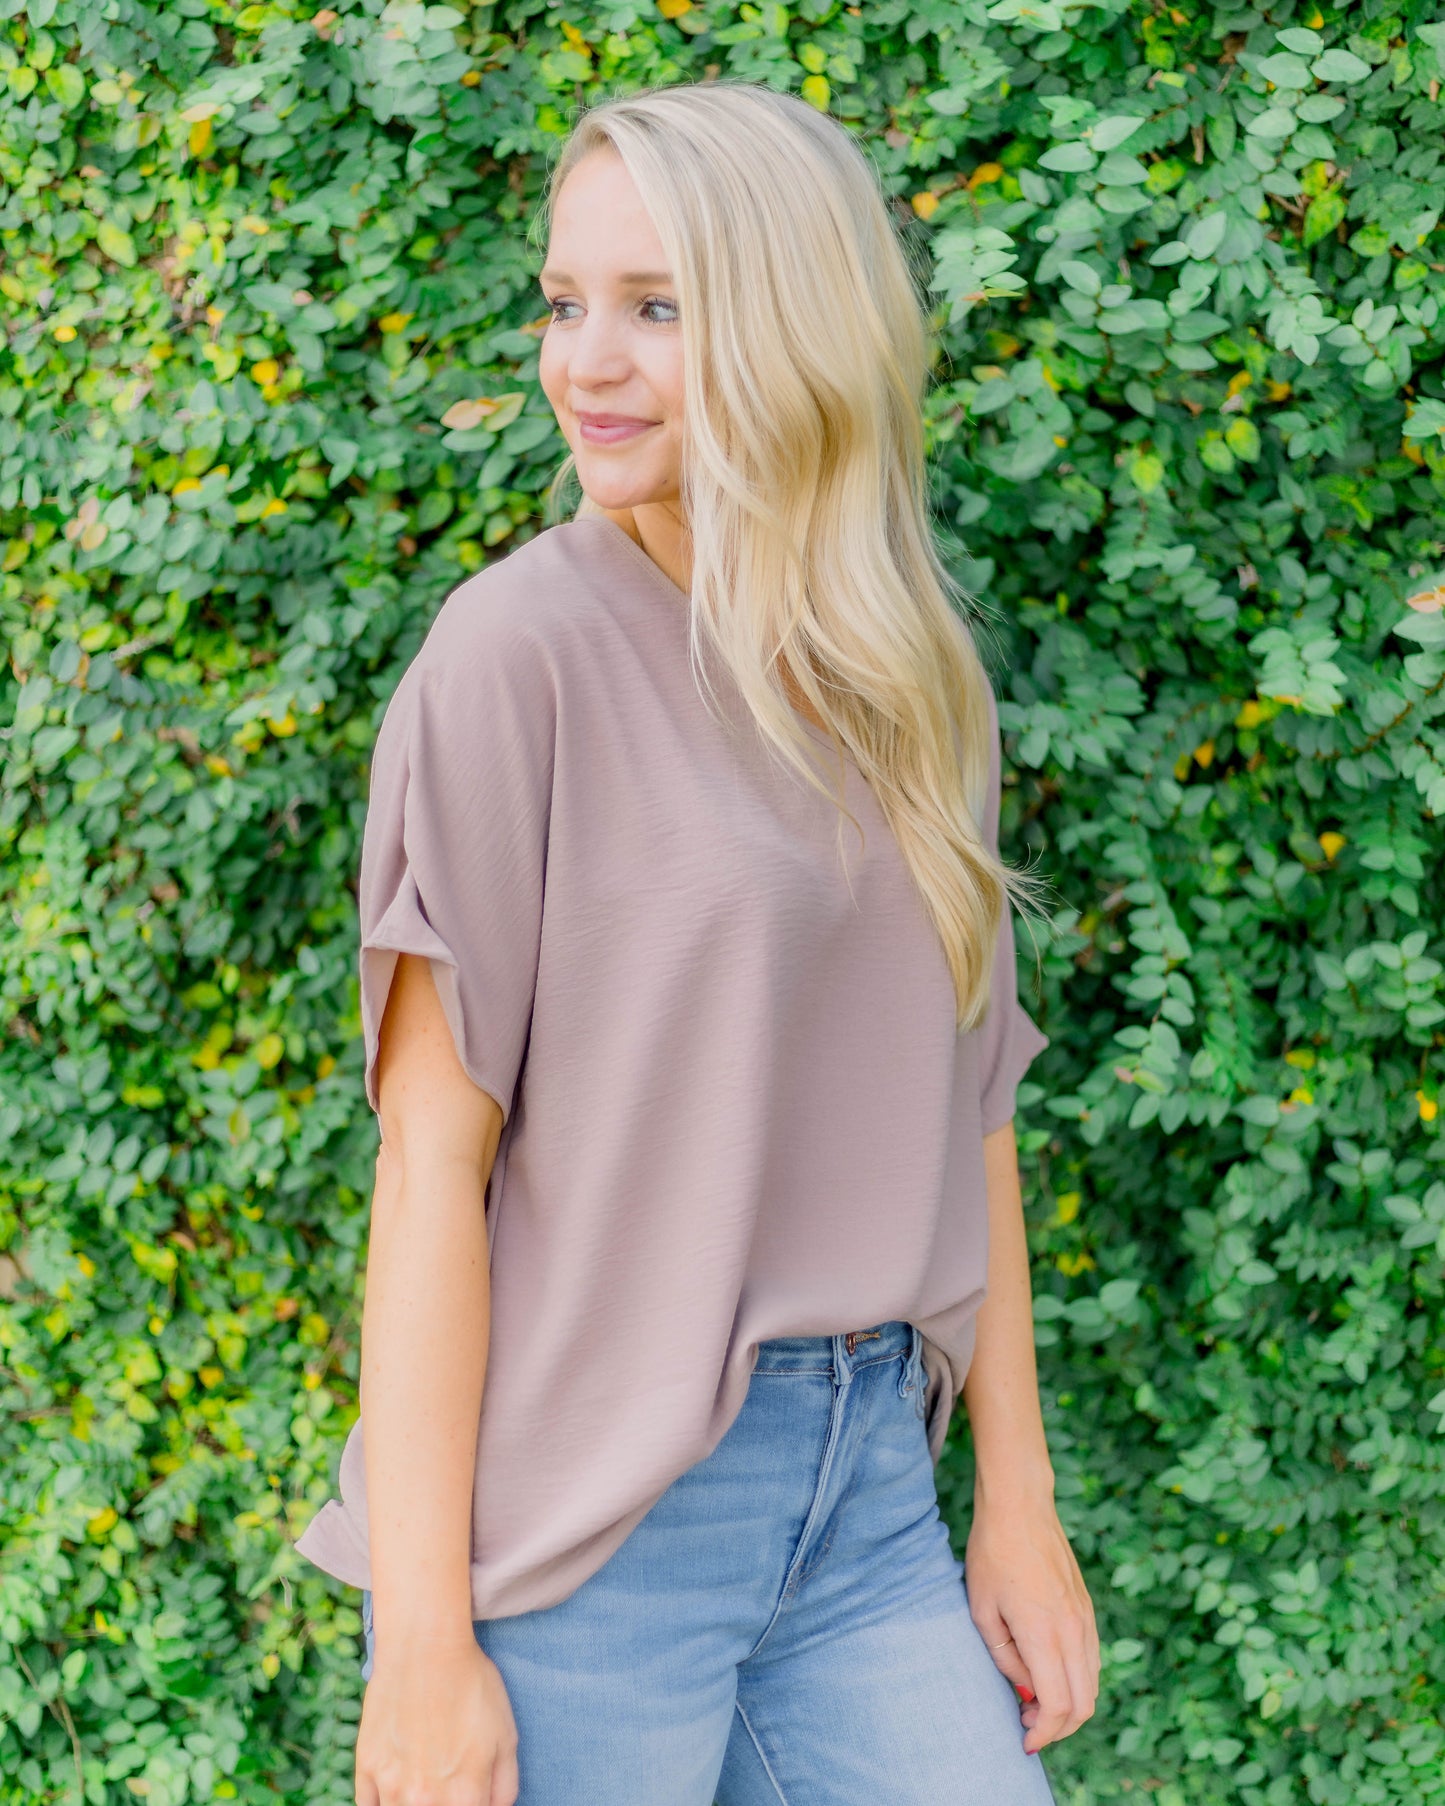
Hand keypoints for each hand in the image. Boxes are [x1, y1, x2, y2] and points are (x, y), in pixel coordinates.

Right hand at [356, 1634, 519, 1805]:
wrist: (426, 1647)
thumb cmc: (471, 1685)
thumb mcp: (506, 1735)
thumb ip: (504, 1787)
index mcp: (466, 1797)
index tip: (467, 1795)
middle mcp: (426, 1801)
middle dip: (441, 1804)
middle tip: (442, 1785)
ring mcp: (392, 1787)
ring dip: (410, 1805)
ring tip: (421, 1787)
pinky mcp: (367, 1768)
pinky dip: (382, 1803)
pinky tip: (395, 1787)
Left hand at [963, 1490, 1098, 1755]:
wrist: (1020, 1505)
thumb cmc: (991, 1554)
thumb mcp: (982, 1610)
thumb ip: (1006, 1660)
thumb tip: (1026, 1692)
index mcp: (1044, 1633)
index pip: (1057, 1706)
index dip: (1043, 1734)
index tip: (1023, 1741)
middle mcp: (1074, 1630)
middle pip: (1083, 1705)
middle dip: (1058, 1728)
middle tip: (1027, 1724)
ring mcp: (1085, 1618)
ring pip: (1092, 1684)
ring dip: (1070, 1706)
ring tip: (1034, 1701)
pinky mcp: (1087, 1608)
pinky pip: (1092, 1660)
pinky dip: (1077, 1680)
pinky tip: (1048, 1673)